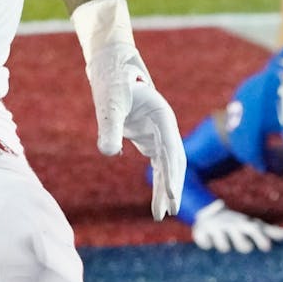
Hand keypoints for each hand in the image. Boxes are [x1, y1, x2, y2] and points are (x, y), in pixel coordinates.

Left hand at [85, 42, 186, 219]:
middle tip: (170, 211)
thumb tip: (108, 153)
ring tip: (162, 214)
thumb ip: (110, 126)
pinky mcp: (148, 138)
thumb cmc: (112, 81)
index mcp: (162, 115)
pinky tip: (157, 201)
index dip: (172, 173)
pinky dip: (157, 182)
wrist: (112, 67)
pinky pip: (157, 164)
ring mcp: (158, 133)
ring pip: (167, 166)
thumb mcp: (109, 102)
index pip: (171, 150)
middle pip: (174, 161)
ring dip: (166, 188)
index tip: (171, 195)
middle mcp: (165, 126)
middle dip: (173, 186)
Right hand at [191, 200, 282, 252]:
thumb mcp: (252, 224)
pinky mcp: (201, 231)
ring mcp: (216, 228)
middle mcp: (232, 225)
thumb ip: (272, 232)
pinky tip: (207, 240)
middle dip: (244, 245)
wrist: (207, 214)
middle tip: (245, 247)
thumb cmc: (236, 224)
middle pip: (241, 243)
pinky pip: (206, 244)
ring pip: (224, 247)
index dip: (261, 239)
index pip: (256, 230)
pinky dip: (206, 243)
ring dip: (224, 245)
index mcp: (245, 225)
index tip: (267, 247)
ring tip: (222, 241)